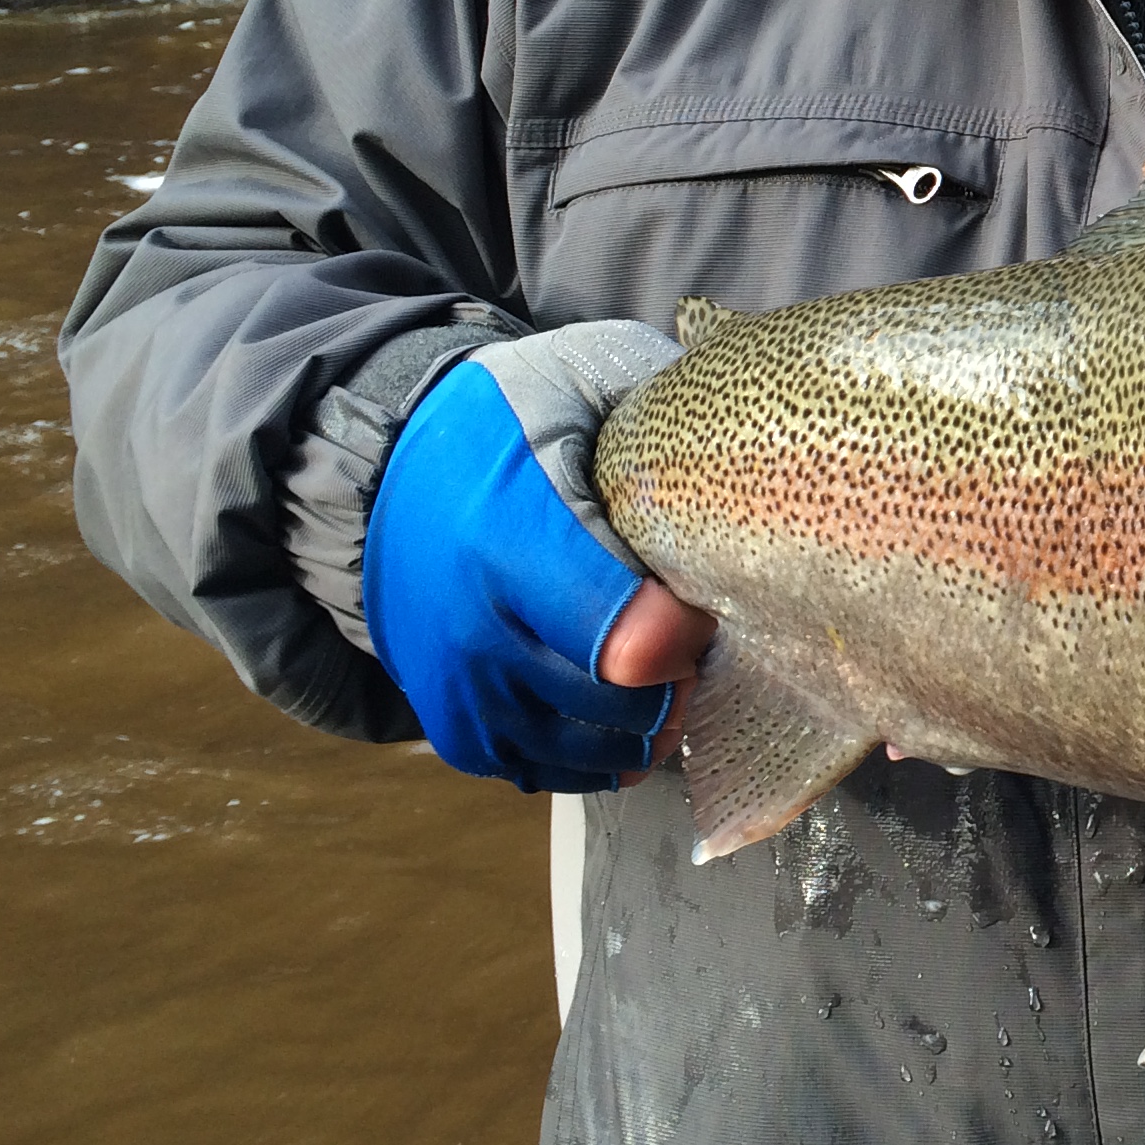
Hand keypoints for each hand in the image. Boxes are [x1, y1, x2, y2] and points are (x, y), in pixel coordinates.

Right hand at [362, 327, 712, 793]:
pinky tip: (620, 710)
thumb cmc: (515, 412)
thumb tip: (755, 465)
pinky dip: (591, 753)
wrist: (390, 458)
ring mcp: (454, 683)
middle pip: (617, 704)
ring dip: (643, 726)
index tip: (708, 602)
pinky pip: (537, 767)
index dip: (690, 633)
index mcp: (511, 536)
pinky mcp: (448, 719)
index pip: (627, 639)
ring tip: (669, 676)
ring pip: (582, 749)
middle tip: (698, 638)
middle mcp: (473, 625)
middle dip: (678, 678)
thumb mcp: (585, 377)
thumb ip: (663, 423)